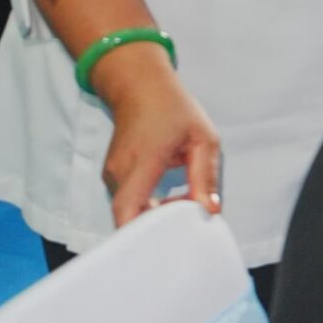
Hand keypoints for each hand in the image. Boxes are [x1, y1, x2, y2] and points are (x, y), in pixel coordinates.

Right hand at [88, 50, 222, 226]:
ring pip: (130, 212)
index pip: (128, 211)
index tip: (173, 235)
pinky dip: (149, 207)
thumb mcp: (203, 138)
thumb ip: (205, 176)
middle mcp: (120, 172)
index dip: (145, 234)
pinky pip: (129, 202)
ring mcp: (112, 175)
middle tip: (188, 215)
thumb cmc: (174, 109)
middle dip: (159, 227)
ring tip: (184, 200)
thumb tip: (210, 209)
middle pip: (130, 218)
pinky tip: (170, 196)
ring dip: (156, 216)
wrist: (140, 87)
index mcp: (142, 161)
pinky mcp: (113, 177)